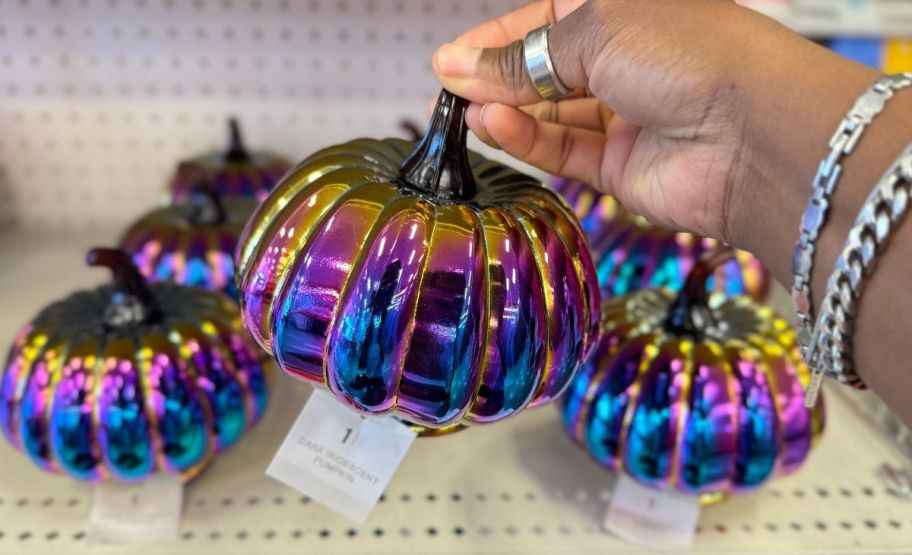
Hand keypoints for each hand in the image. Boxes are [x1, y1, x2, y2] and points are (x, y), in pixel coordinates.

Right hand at [431, 0, 857, 249]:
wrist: (755, 134)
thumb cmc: (687, 54)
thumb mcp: (594, 34)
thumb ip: (522, 58)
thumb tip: (457, 65)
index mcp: (624, 10)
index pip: (545, 21)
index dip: (497, 39)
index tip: (449, 59)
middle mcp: (625, 61)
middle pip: (544, 70)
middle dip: (497, 77)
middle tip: (447, 87)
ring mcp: (623, 115)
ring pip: (550, 114)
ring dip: (508, 110)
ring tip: (466, 110)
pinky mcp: (620, 167)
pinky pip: (564, 151)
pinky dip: (529, 140)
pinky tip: (494, 126)